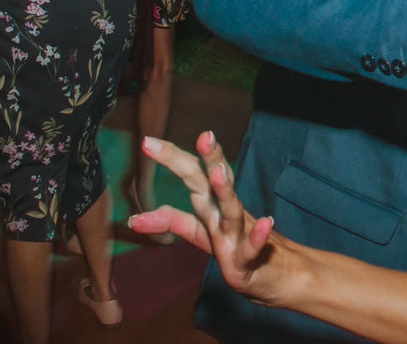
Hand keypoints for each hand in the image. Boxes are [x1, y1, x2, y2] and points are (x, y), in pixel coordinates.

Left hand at [129, 132, 289, 306]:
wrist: (273, 270)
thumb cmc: (234, 245)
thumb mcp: (199, 232)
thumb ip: (171, 221)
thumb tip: (133, 219)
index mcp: (211, 202)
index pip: (192, 172)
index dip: (172, 156)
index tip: (148, 141)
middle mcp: (225, 211)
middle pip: (216, 181)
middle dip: (210, 157)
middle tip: (204, 135)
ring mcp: (238, 233)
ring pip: (232, 209)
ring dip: (225, 190)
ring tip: (218, 173)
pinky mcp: (247, 260)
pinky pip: (251, 248)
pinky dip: (258, 236)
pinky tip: (266, 223)